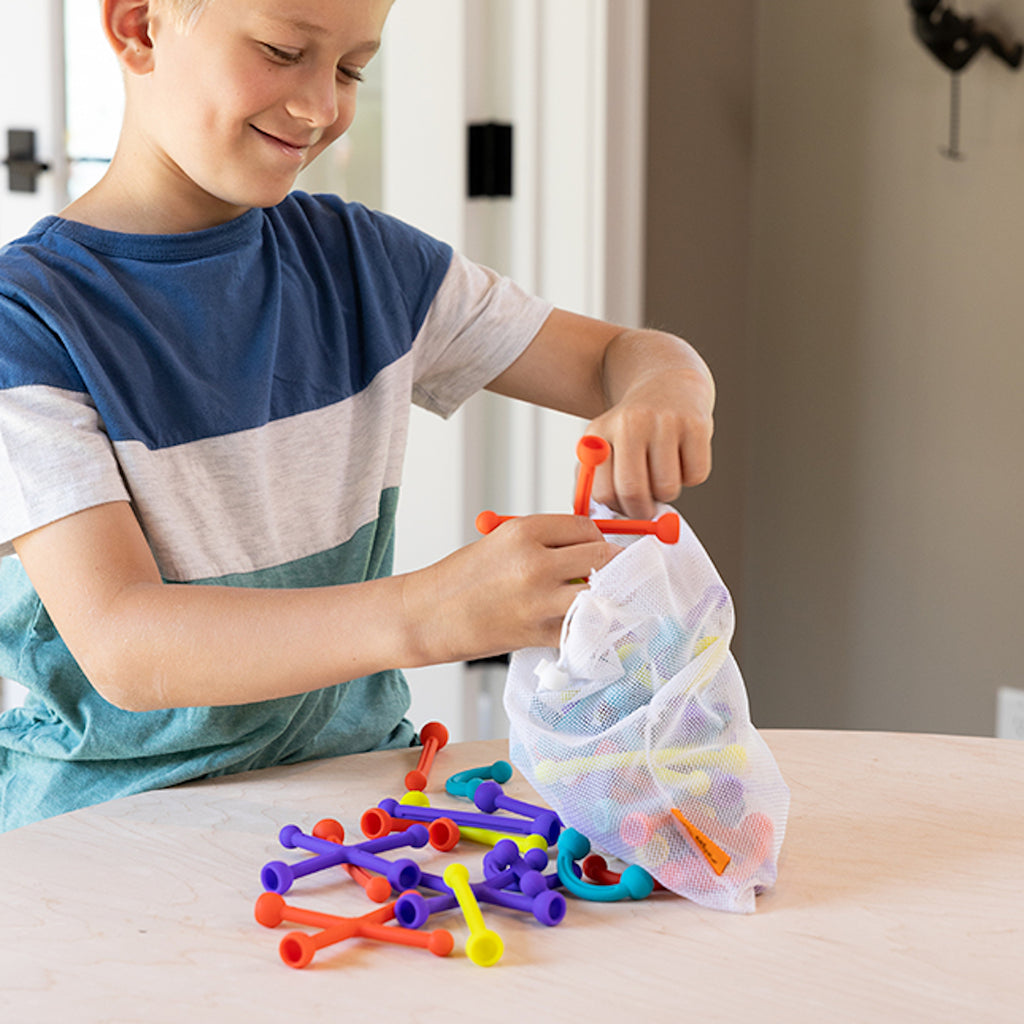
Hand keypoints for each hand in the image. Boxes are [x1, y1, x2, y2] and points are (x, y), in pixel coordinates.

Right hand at [402, 514, 619, 660]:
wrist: (428, 616)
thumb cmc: (461, 579)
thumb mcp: (501, 542)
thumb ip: (544, 540)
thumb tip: (587, 544)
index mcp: (524, 532)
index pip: (584, 526)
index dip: (595, 536)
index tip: (596, 546)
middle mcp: (535, 563)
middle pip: (601, 555)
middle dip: (609, 562)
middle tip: (609, 570)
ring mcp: (540, 600)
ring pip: (598, 591)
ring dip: (603, 593)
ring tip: (596, 595)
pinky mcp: (539, 632)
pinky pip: (581, 626)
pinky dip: (585, 624)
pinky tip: (577, 620)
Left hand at [585, 337, 714, 518]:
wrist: (667, 385)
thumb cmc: (632, 429)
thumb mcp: (603, 446)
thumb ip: (592, 483)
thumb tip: (594, 519)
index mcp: (599, 434)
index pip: (603, 491)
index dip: (617, 510)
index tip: (626, 509)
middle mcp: (629, 423)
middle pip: (633, 491)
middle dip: (642, 511)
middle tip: (647, 509)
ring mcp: (664, 421)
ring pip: (667, 488)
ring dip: (667, 492)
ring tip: (663, 472)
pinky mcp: (696, 424)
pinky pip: (695, 475)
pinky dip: (691, 475)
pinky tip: (682, 456)